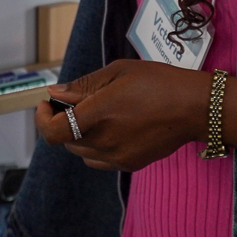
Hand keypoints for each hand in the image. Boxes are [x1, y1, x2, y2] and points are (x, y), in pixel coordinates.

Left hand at [34, 60, 212, 170]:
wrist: (195, 108)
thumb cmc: (159, 82)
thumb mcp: (119, 72)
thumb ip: (84, 85)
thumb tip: (56, 94)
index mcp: (99, 114)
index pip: (53, 131)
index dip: (41, 119)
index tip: (46, 104)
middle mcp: (105, 140)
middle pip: (65, 140)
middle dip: (60, 121)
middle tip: (71, 103)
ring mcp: (117, 157)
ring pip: (80, 152)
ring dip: (77, 135)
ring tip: (93, 115)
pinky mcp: (129, 164)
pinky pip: (98, 160)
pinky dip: (94, 147)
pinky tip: (109, 129)